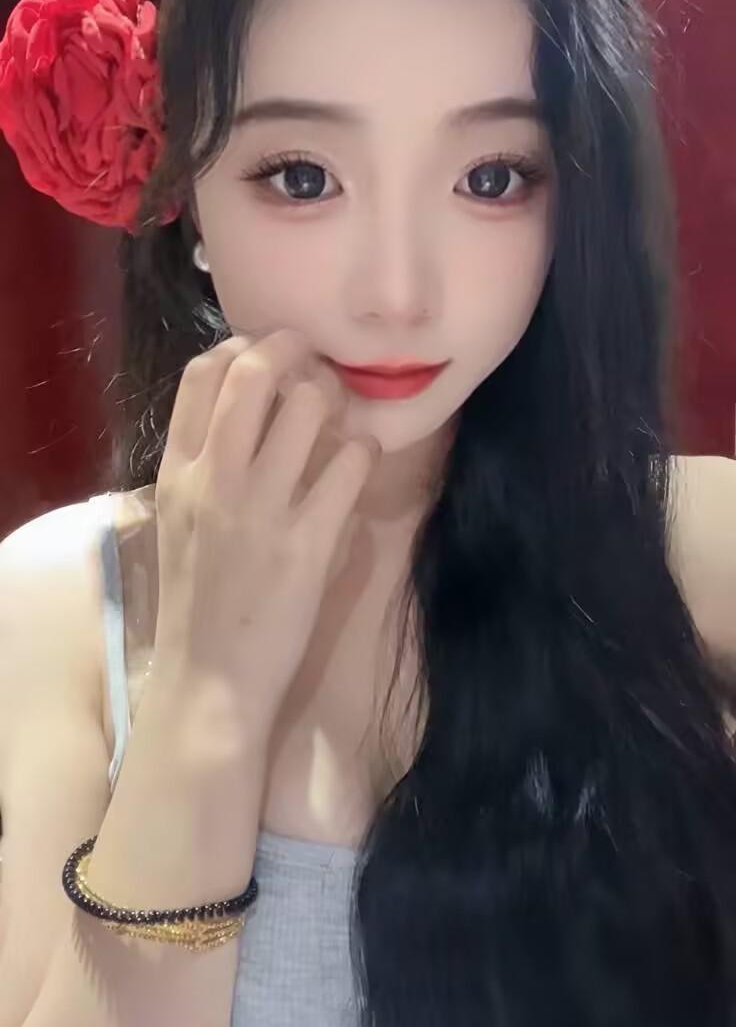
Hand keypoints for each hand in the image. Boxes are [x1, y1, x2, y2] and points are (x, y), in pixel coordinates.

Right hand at [150, 328, 380, 747]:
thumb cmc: (197, 601)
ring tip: (341, 413)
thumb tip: (238, 413)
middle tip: (315, 357)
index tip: (264, 351)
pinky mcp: (308, 543)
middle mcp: (216, 479)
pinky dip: (362, 450)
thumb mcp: (177, 521)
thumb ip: (200, 466)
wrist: (210, 679)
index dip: (239, 347)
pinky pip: (349, 466)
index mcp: (178, 473)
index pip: (201, 377)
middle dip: (292, 349)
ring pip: (308, 408)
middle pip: (254, 375)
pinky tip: (359, 461)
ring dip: (333, 397)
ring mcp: (263, 509)